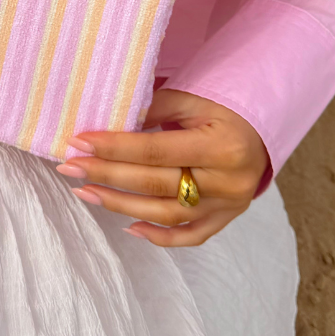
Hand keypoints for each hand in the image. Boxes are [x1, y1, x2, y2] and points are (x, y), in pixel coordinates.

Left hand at [57, 88, 269, 246]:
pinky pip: (190, 235)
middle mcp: (227, 181)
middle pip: (156, 184)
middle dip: (107, 175)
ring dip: (121, 205)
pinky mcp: (227, 218)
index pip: (155, 150)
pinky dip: (158, 236)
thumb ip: (153, 109)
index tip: (78, 143)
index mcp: (221, 145)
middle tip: (70, 167)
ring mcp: (229, 205)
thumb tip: (108, 123)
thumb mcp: (192, 99)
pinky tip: (128, 226)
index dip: (114, 148)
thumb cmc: (223, 108)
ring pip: (166, 214)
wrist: (263, 128)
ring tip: (85, 192)